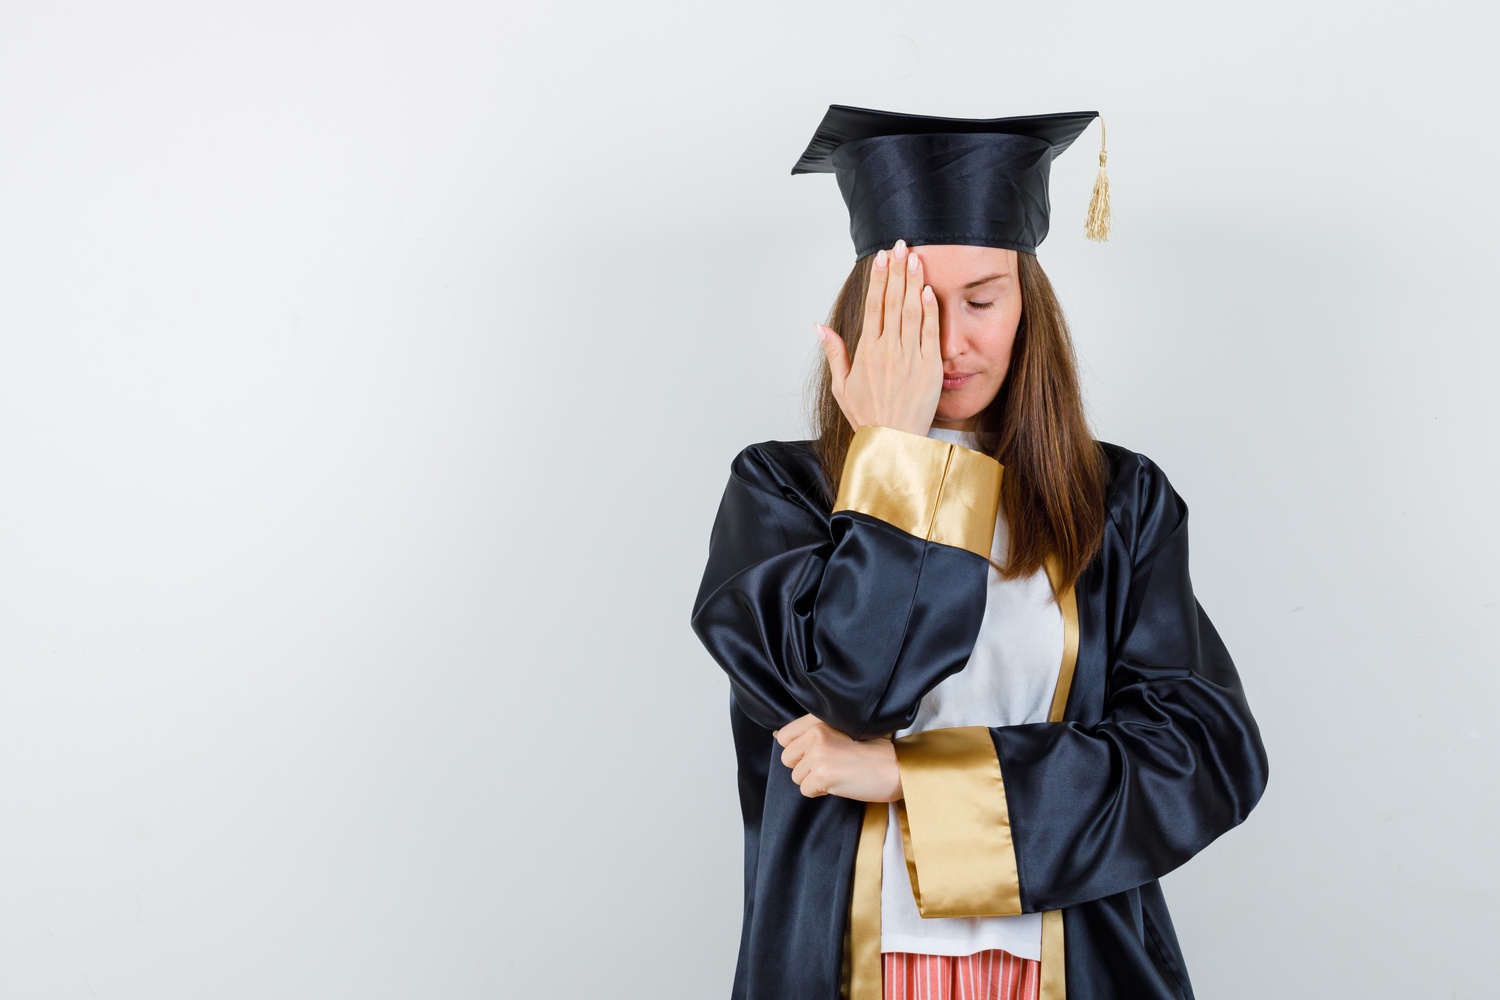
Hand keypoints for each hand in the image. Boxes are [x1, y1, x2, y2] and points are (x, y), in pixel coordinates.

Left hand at [773, 714, 903, 801]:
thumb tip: (779, 737)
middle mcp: (816, 734)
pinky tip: (839, 784)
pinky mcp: (823, 775)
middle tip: (828, 766)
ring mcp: (818, 755)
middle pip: (786, 758)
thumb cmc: (874, 751)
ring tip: (837, 774)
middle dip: (803, 767)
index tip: (811, 754)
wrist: (896, 767)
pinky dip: (820, 792)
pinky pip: (806, 790)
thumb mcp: (842, 730)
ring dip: (813, 780)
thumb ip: (815, 732)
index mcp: (819, 720)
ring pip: (796, 776)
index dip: (795, 749)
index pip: (783, 736)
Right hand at [816, 239, 941, 436]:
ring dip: (913, 283)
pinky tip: (929, 290)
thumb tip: (820, 327)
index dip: (878, 279)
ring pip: (911, 311)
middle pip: (892, 301)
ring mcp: (910, 358)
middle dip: (897, 271)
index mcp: (866, 352)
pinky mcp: (930, 368)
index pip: (872, 306)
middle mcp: (887, 350)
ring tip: (916, 258)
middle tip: (901, 246)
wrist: (891, 441)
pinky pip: (929, 333)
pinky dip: (929, 311)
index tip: (881, 258)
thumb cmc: (867, 417)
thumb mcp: (841, 386)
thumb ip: (834, 353)